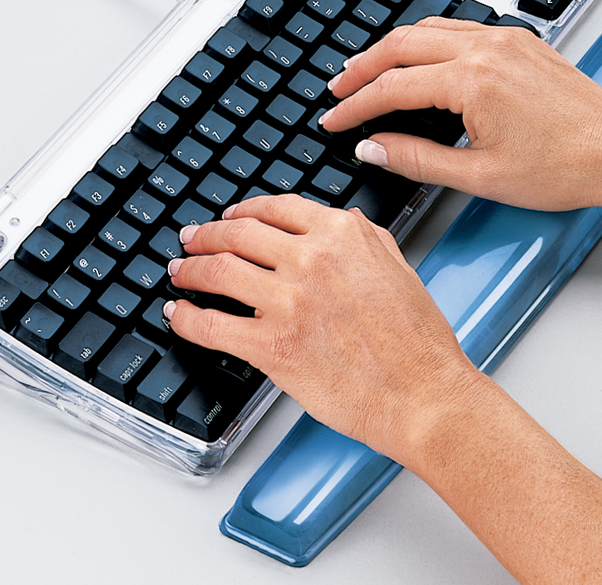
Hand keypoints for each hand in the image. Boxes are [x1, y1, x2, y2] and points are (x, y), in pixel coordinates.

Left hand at [164, 193, 478, 463]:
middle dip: (206, 235)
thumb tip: (343, 219)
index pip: (276, 208)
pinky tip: (179, 316)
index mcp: (342, 235)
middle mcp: (310, 259)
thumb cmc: (417, 340)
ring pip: (218, 272)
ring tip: (180, 272)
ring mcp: (287, 302)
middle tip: (192, 239)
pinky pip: (211, 326)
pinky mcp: (271, 346)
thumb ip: (367, 237)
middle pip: (238, 234)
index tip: (230, 217)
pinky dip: (187, 320)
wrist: (422, 394)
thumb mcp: (399, 267)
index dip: (244, 210)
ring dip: (190, 269)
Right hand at [322, 17, 601, 211]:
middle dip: (363, 67)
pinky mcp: (520, 41)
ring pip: (429, 29)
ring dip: (392, 48)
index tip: (334, 119)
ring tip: (367, 70)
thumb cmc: (566, 166)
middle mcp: (487, 49)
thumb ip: (417, 160)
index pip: (393, 87)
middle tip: (339, 89)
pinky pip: (459, 29)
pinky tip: (419, 58)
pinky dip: (426, 40)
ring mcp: (505, 40)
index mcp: (474, 81)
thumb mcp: (480, 176)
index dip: (356, 105)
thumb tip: (374, 148)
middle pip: (402, 45)